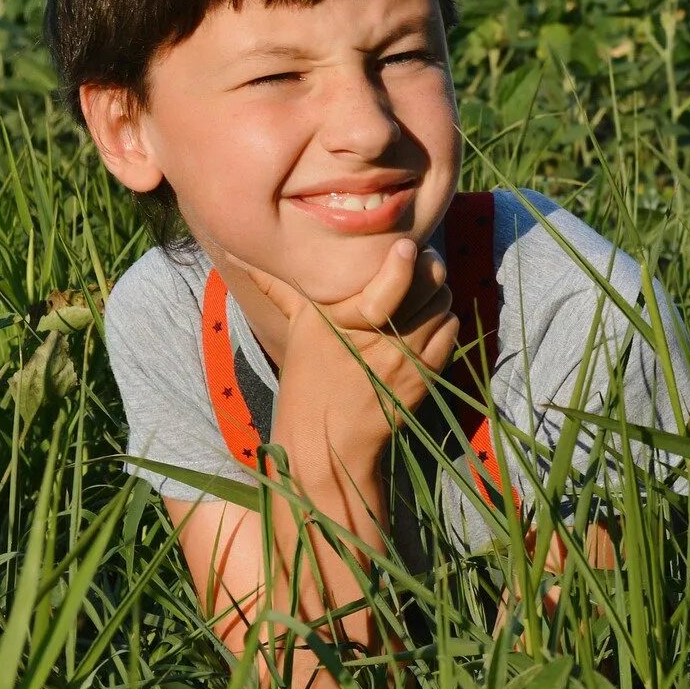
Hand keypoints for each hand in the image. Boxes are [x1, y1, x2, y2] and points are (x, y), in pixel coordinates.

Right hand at [247, 238, 460, 447]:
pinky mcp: (425, 377)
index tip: (404, 245)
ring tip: (422, 295)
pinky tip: (426, 324)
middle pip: (429, 282)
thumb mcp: (296, 327)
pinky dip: (442, 322)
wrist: (328, 443)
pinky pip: (450, 332)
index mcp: (344, 318)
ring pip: (443, 303)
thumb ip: (278, 285)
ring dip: (436, 295)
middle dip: (428, 268)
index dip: (404, 256)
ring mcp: (406, 358)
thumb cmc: (308, 380)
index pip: (393, 277)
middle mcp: (379, 336)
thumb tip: (239, 252)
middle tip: (420, 264)